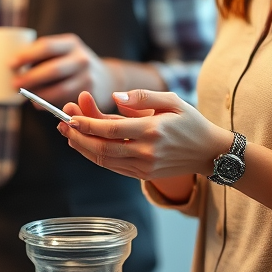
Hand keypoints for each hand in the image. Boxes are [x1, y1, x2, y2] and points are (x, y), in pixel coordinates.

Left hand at [12, 33, 114, 108]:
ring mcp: (88, 78)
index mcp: (71, 43)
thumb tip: (13, 66)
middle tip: (14, 84)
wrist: (107, 78)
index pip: (46, 46)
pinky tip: (38, 103)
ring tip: (25, 96)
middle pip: (52, 69)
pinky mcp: (89, 96)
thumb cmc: (72, 64)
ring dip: (38, 94)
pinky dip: (48, 103)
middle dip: (30, 78)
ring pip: (59, 89)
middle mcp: (82, 59)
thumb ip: (43, 56)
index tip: (10, 64)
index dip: (26, 56)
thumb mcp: (64, 52)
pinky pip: (65, 101)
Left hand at [58, 90, 231, 180]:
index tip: (71, 115)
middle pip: (102, 147)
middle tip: (62, 123)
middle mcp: (146, 152)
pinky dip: (95, 156)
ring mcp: (144, 166)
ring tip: (67, 134)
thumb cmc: (189, 122)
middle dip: (77, 136)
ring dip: (82, 147)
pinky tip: (84, 145)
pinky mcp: (143, 175)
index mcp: (152, 130)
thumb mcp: (171, 100)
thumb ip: (142, 96)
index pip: (110, 129)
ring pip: (104, 160)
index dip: (87, 123)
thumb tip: (114, 97)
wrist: (208, 152)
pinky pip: (113, 166)